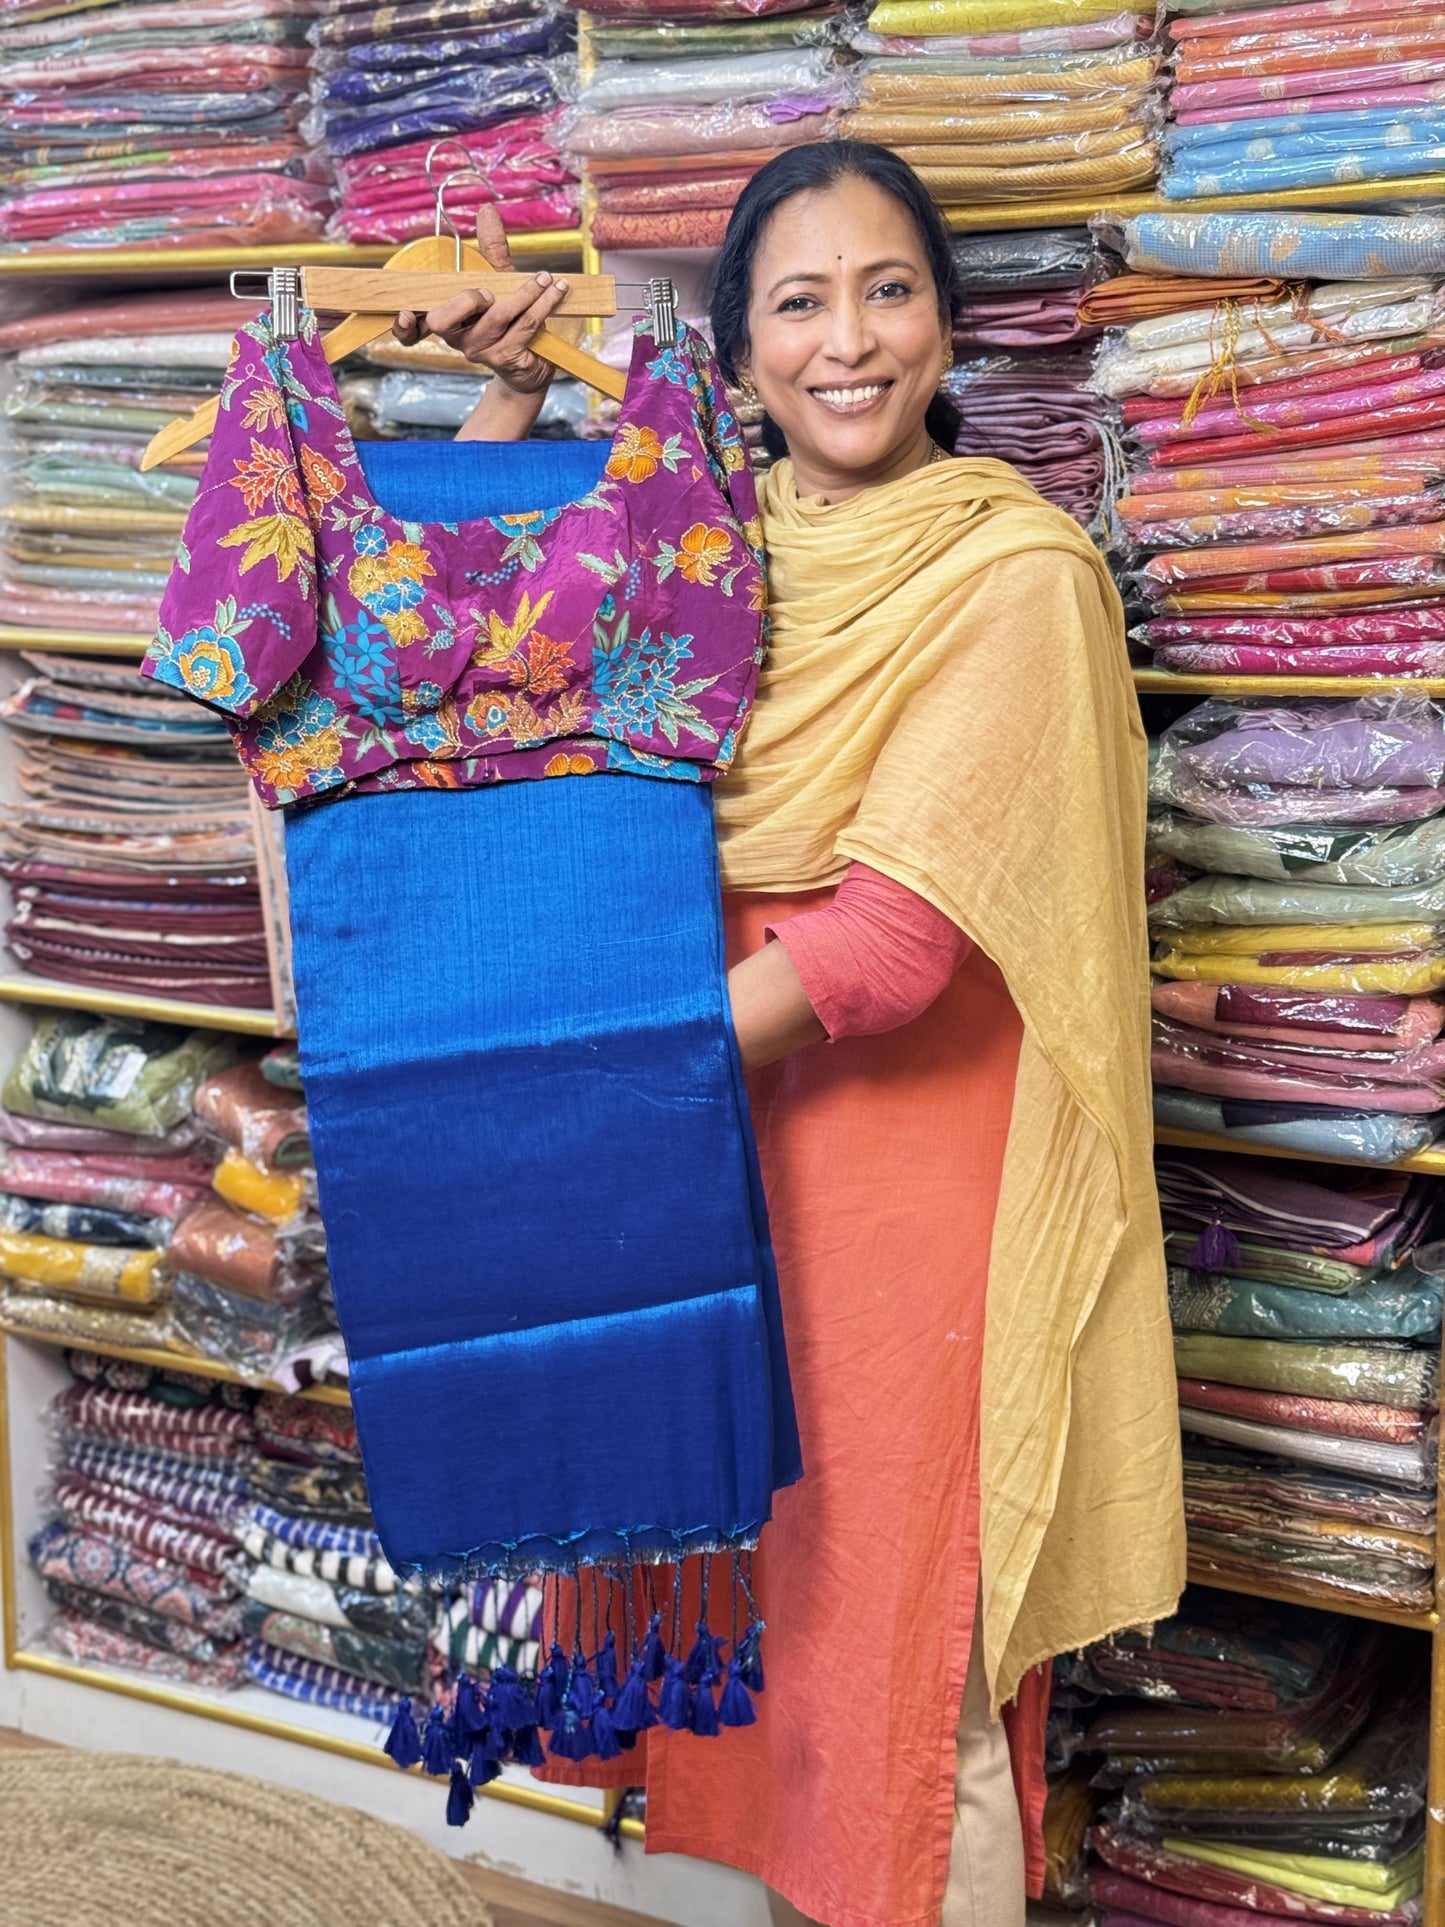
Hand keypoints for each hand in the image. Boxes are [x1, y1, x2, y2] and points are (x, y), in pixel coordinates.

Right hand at [392, 204, 564, 396]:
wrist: (534, 362)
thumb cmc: (510, 319)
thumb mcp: (498, 282)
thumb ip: (490, 250)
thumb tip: (487, 210)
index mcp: (446, 322)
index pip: (412, 331)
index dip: (404, 327)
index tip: (406, 314)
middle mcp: (458, 339)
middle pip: (444, 321)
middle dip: (465, 300)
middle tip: (487, 292)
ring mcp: (481, 351)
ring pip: (497, 316)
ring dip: (526, 292)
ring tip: (546, 278)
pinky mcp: (507, 358)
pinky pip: (524, 324)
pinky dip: (543, 302)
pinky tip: (556, 289)